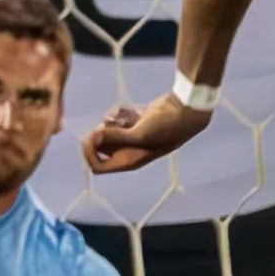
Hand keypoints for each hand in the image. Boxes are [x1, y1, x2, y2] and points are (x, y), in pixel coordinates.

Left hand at [80, 90, 212, 175]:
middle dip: (100, 134)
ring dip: (109, 122)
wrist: (185, 110)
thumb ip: (115, 137)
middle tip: (108, 122)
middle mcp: (129, 153)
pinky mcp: (135, 124)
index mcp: (128, 161)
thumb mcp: (140, 133)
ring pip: (108, 133)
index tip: (90, 136)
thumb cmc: (166, 126)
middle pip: (100, 148)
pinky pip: (117, 121)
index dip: (89, 153)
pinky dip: (118, 115)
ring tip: (120, 115)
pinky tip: (127, 110)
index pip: (97, 166)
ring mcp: (132, 138)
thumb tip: (92, 137)